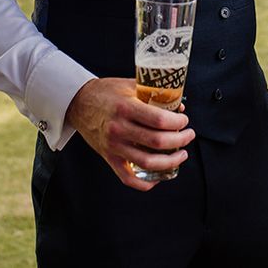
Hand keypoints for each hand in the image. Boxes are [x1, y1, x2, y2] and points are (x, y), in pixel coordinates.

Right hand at [65, 77, 195, 190]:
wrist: (78, 102)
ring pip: (147, 162)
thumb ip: (154, 94)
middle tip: (189, 135)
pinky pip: (128, 178)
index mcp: (126, 107)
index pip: (159, 120)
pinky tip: (159, 178)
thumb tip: (178, 106)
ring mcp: (113, 146)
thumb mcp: (130, 84)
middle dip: (180, 139)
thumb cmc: (107, 91)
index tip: (184, 120)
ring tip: (182, 154)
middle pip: (157, 141)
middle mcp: (119, 129)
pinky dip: (145, 183)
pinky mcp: (108, 157)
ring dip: (170, 161)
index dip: (178, 122)